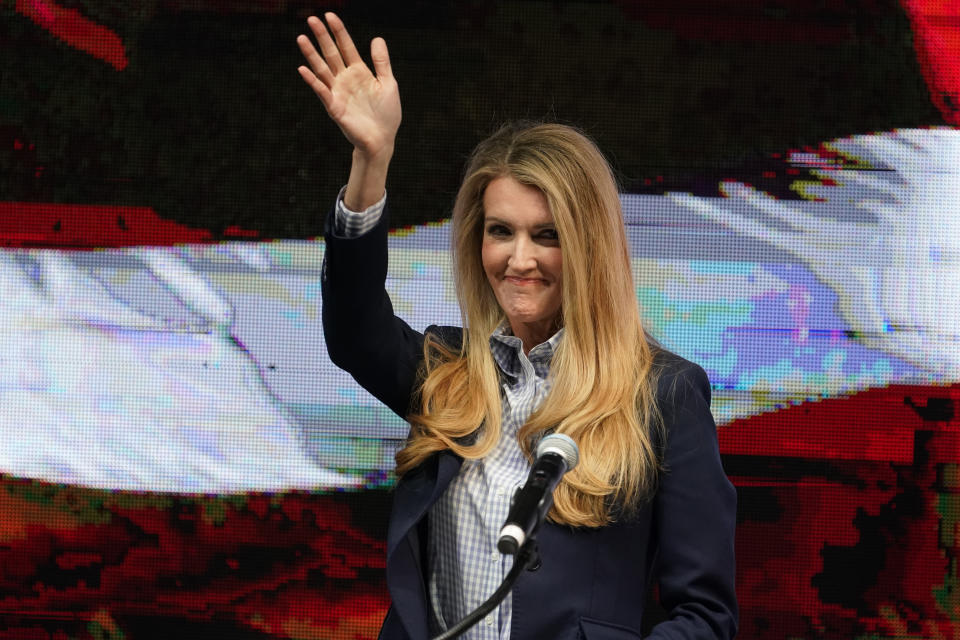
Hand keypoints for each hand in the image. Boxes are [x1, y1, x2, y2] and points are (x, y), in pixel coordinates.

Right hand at [297, 13, 400, 160]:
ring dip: (311, 55)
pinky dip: (313, 81)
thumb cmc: (386, 114)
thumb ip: (382, 62)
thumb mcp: (388, 84)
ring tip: (301, 38)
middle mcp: (345, 79)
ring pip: (322, 69)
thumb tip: (377, 38)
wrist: (382, 140)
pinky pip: (322, 92)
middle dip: (322, 37)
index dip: (339, 31)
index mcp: (359, 72)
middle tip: (312, 19)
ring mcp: (338, 92)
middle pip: (331, 54)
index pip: (346, 47)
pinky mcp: (334, 107)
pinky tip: (303, 69)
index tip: (330, 15)